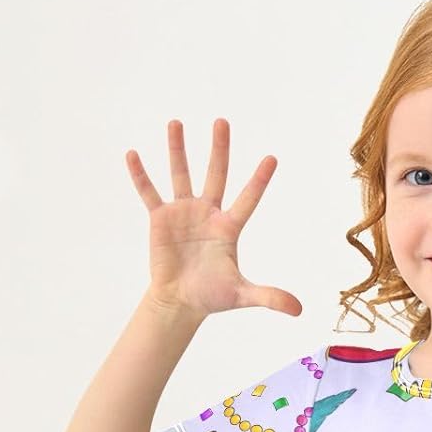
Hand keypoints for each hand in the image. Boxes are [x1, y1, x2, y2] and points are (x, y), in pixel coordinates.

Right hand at [126, 118, 302, 319]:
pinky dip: (140, 176)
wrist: (180, 301)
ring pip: (181, 174)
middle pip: (216, 175)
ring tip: (176, 122)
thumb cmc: (212, 296)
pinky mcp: (160, 219)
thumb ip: (269, 297)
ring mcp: (183, 212)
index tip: (272, 159)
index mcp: (229, 227)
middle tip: (222, 122)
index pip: (248, 199)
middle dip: (219, 150)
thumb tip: (299, 310)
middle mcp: (207, 213)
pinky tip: (132, 154)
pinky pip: (149, 193)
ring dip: (178, 149)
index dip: (259, 181)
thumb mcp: (242, 295)